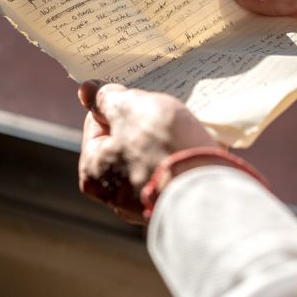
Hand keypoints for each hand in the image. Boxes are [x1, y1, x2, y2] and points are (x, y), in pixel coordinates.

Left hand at [77, 81, 216, 223]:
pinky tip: (196, 150)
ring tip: (186, 133)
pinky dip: (183, 160)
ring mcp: (146, 205)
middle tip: (165, 116)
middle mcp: (116, 197)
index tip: (140, 100)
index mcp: (94, 174)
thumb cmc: (164, 149)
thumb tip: (87, 89)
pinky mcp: (175, 206)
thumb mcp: (131, 109)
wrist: (209, 192)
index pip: (97, 124)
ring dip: (167, 143)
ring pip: (153, 159)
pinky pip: (174, 174)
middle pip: (126, 144)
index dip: (119, 106)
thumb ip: (107, 98)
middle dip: (145, 126)